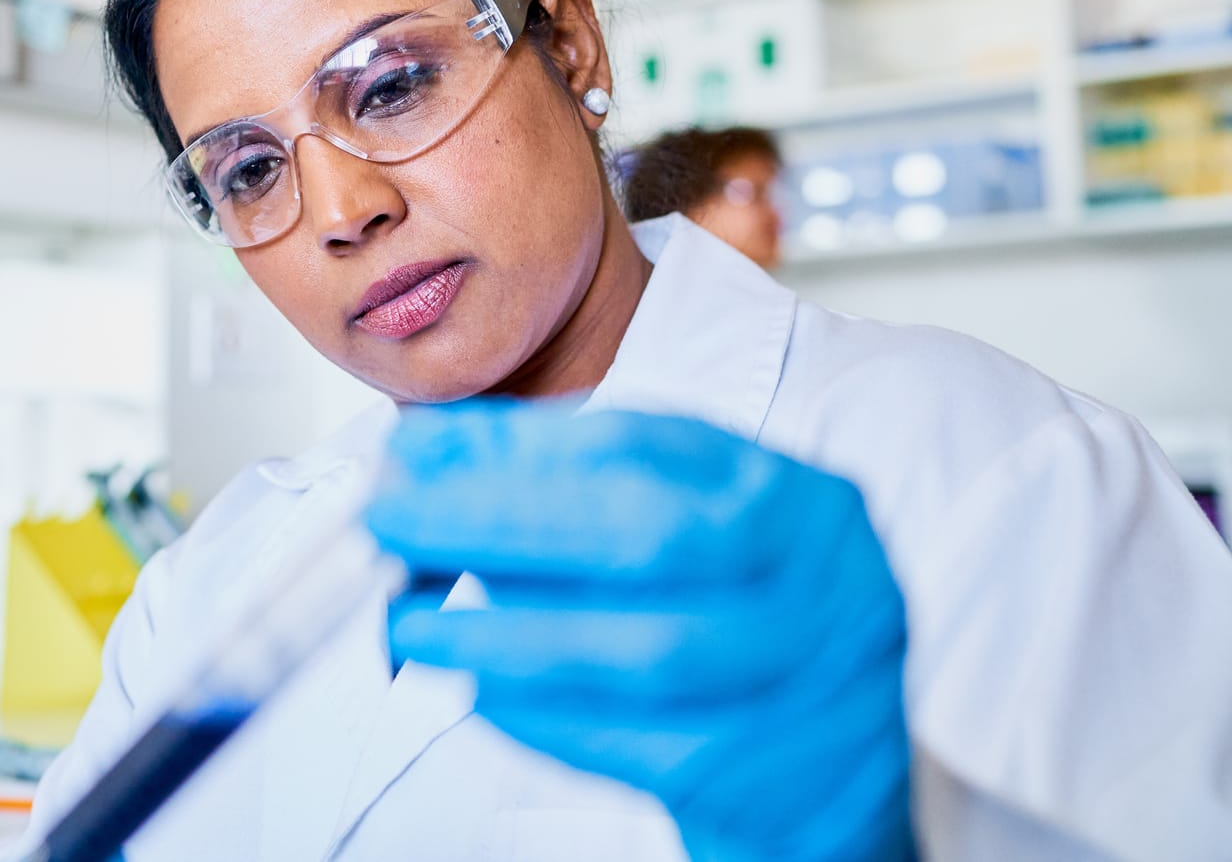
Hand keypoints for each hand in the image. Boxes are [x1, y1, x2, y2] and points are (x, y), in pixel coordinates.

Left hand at [368, 402, 912, 861]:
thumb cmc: (736, 633)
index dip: (517, 446)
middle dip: (501, 521)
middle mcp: (819, 579)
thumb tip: (425, 454)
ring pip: (642, 649)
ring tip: (409, 622)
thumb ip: (566, 488)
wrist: (839, 785)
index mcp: (794, 498)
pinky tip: (476, 691)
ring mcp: (802, 681)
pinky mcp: (767, 775)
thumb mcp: (681, 536)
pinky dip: (542, 716)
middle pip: (648, 534)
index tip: (414, 451)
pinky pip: (635, 745)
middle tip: (391, 519)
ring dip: (505, 633)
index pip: (645, 446)